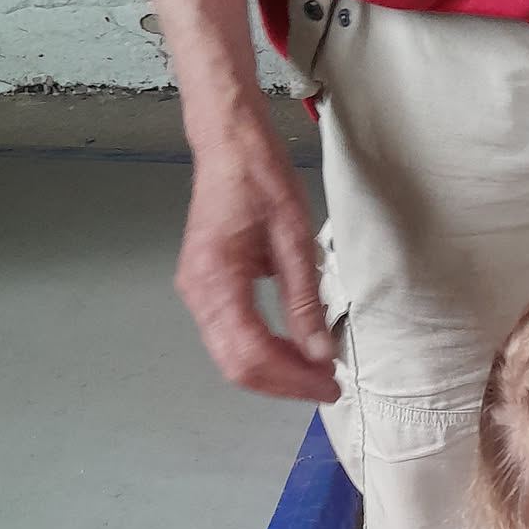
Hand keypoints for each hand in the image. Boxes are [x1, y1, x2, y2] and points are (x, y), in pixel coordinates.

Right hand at [177, 112, 339, 400]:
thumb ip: (304, 300)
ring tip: (317, 370)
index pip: (251, 354)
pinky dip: (264, 353)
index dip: (293, 379)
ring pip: (232, 357)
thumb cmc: (260, 177)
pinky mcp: (206, 289)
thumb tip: (319, 353)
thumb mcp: (294, 237)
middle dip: (285, 384)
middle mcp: (198, 293)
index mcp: (216, 279)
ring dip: (276, 372)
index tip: (331, 384)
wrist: (229, 143)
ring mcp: (197, 293)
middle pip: (237, 366)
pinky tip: (295, 350)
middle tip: (329, 384)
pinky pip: (231, 338)